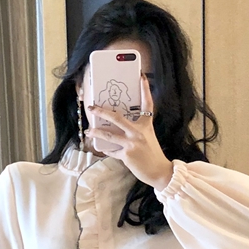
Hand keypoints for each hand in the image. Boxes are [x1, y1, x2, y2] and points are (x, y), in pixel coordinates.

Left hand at [84, 73, 174, 190]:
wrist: (159, 171)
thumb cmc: (152, 154)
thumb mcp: (147, 138)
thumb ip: (135, 130)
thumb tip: (117, 128)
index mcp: (146, 125)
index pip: (147, 104)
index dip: (145, 89)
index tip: (142, 77)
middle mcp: (139, 132)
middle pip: (117, 118)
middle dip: (102, 111)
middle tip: (92, 108)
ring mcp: (132, 143)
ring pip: (109, 135)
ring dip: (96, 132)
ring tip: (89, 130)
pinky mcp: (126, 155)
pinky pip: (112, 151)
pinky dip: (107, 150)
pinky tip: (102, 149)